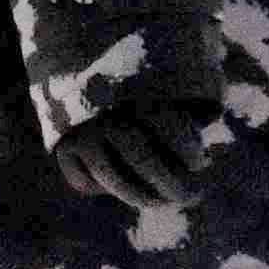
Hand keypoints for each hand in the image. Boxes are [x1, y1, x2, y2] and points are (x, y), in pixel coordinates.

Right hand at [52, 96, 215, 217]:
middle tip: (189, 198)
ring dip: (141, 197)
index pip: (170, 129)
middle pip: (143, 161)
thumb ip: (187, 104)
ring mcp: (82, 133)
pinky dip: (102, 189)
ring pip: (113, 179)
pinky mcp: (61, 146)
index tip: (199, 164)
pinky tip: (121, 186)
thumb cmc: (136, 84)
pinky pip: (83, 181)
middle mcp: (109, 114)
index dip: (189, 152)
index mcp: (139, 92)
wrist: (76, 66)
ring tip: (160, 202)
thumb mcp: (165, 83)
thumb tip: (208, 137)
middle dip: (171, 186)